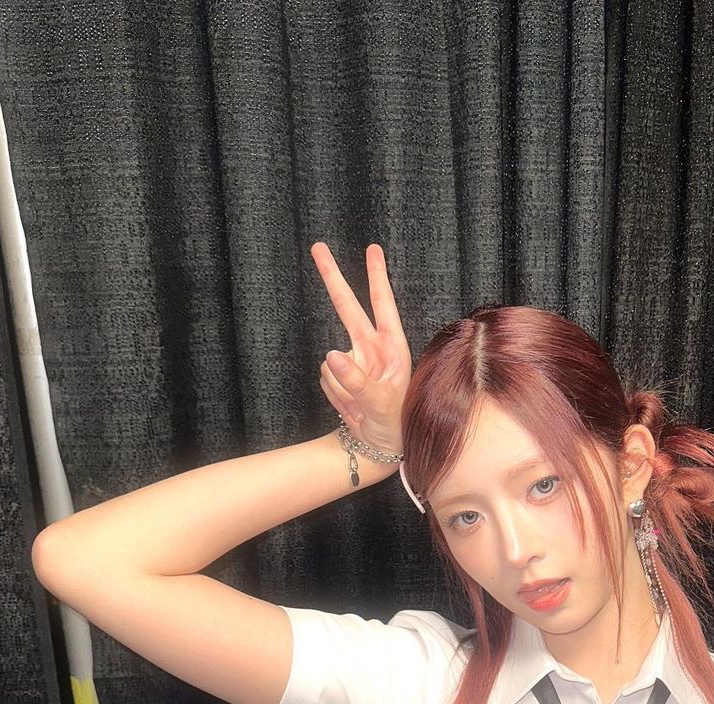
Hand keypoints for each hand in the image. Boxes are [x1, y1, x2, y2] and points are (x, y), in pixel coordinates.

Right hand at [311, 240, 411, 462]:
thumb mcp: (381, 406)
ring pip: (330, 360)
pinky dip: (334, 395)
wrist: (380, 447)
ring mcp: (353, 361)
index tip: (372, 248)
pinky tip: (350, 408)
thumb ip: (357, 382)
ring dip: (340, 387)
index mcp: (393, 350)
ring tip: (360, 408)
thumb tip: (331, 354)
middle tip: (318, 246)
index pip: (383, 306)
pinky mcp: (338, 375)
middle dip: (333, 278)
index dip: (377, 277)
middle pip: (347, 307)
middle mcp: (372, 349)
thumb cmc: (395, 425)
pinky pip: (324, 376)